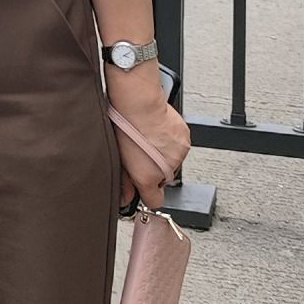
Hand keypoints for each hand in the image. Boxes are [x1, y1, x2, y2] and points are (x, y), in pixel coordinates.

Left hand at [106, 69, 192, 209]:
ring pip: (171, 162)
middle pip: (162, 179)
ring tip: (148, 139)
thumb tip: (125, 197)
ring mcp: (179, 154)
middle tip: (140, 154)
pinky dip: (169, 143)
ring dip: (162, 155)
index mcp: (148, 177)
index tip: (142, 188)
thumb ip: (124, 181)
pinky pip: (178, 147)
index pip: (155, 201)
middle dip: (153, 170)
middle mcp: (167, 169)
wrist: (139, 101)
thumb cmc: (124, 125)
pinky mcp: (185, 140)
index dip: (147, 193)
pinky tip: (157, 132)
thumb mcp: (118, 157)